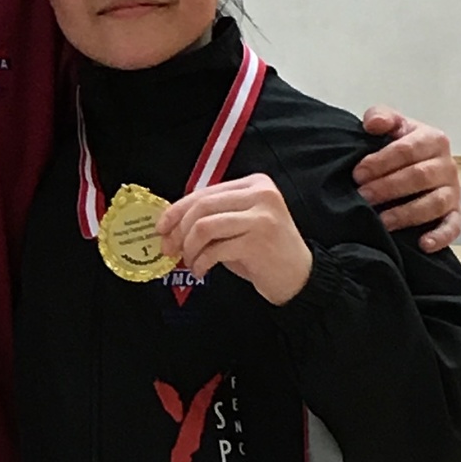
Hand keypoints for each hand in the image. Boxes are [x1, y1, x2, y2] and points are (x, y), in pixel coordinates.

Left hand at [159, 172, 314, 304]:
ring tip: (190, 261)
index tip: (161, 227)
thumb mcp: (239, 225)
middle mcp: (261, 194)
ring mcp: (262, 217)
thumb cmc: (264, 252)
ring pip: (204, 226)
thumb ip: (213, 216)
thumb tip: (171, 224)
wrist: (299, 277)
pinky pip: (215, 249)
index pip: (205, 192)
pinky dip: (201, 262)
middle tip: (169, 249)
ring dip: (189, 248)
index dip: (177, 210)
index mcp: (255, 184)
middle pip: (202, 207)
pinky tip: (202, 271)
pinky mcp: (259, 241)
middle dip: (178, 230)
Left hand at [355, 107, 460, 253]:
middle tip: (363, 196)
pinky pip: (453, 227)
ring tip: (382, 222)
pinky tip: (423, 244)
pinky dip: (441, 237)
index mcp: (433, 139)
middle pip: (419, 176)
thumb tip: (372, 125)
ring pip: (434, 203)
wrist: (414, 165)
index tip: (357, 174)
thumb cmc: (399, 146)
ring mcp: (452, 191)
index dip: (381, 162)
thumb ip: (381, 116)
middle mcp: (447, 165)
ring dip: (407, 214)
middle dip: (389, 188)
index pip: (407, 150)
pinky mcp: (454, 214)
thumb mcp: (391, 126)